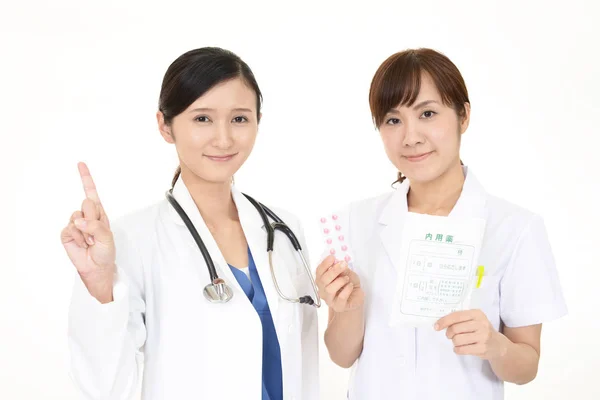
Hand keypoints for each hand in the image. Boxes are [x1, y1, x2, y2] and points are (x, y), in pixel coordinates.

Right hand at [60, 162, 115, 301]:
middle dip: (93, 219)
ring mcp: (75, 223)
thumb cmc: (106, 251)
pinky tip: (82, 244)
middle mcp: (86, 215)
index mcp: (98, 213)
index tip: (80, 163)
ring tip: (91, 242)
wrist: (96, 267)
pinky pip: (70, 229)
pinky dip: (78, 238)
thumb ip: (96, 226)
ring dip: (86, 232)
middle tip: (97, 234)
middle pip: (86, 204)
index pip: (90, 192)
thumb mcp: (108, 237)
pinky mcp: (66, 233)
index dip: (85, 178)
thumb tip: (78, 221)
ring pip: (77, 217)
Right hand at [315, 255, 363, 312]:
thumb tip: (338, 262)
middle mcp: (323, 290)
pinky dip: (347, 290)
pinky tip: (350, 286)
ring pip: (329, 289)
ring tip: (347, 278)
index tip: (332, 257)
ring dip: (340, 281)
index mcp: (322, 280)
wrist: (356, 299)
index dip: (324, 264)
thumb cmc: (349, 285)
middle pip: (323, 280)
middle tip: (343, 265)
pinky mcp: (338, 306)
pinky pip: (341, 297)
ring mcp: (329, 299)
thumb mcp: (347, 273)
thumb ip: (341, 269)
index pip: (319, 271)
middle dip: (334, 271)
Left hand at [435, 309, 507, 359]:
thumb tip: (439, 323)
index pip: (456, 316)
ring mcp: (483, 336)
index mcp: (477, 314)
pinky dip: (457, 350)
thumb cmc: (480, 330)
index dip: (443, 321)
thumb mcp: (473, 320)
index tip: (436, 326)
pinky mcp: (482, 348)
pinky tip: (460, 348)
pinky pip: (462, 350)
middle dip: (449, 334)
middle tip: (450, 336)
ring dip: (454, 342)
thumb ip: (460, 319)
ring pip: (457, 340)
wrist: (498, 345)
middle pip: (455, 329)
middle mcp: (481, 324)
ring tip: (459, 342)